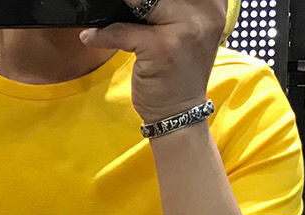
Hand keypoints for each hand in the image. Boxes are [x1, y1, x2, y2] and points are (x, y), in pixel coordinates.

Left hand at [79, 0, 227, 122]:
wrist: (180, 113)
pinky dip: (102, 34)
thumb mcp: (186, 31)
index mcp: (213, 4)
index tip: (136, 3)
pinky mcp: (161, 46)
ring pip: (141, 1)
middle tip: (121, 6)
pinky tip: (91, 36)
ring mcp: (184, 28)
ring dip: (118, 7)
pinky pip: (123, 31)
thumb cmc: (178, 73)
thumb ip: (171, 7)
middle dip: (133, 0)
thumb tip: (135, 0)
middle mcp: (204, 12)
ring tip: (103, 11)